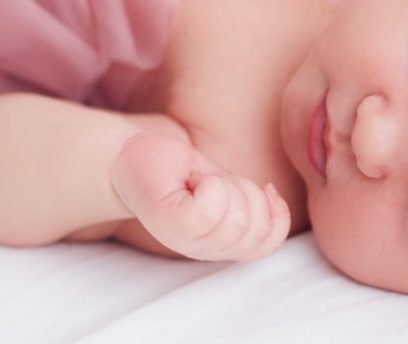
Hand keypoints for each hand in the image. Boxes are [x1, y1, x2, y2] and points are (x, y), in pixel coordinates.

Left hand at [109, 133, 290, 261]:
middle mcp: (202, 249)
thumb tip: (275, 196)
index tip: (260, 187)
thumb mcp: (228, 191)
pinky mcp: (169, 220)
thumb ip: (253, 207)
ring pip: (236, 218)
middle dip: (247, 193)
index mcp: (221, 245)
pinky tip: (193, 180)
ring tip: (202, 182)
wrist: (132, 158)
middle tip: (216, 183)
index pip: (269, 243)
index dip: (275, 212)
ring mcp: (184, 238)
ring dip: (226, 186)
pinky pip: (211, 207)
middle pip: (256, 228)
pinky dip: (208, 183)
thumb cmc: (182, 172)